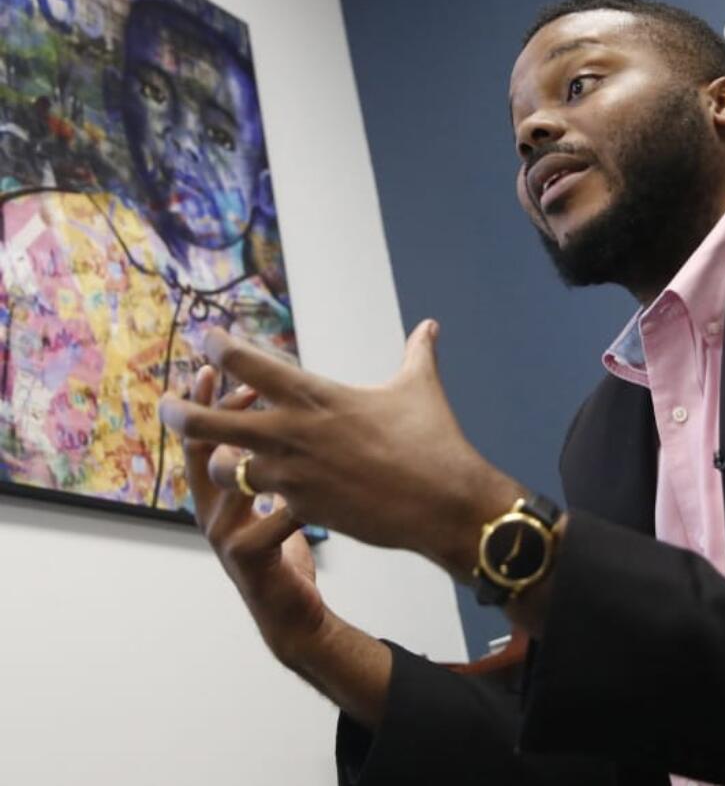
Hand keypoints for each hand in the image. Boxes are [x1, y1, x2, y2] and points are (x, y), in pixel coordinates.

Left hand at [160, 319, 520, 577]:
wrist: (444, 503)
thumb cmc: (434, 442)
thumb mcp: (420, 388)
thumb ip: (417, 353)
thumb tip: (429, 325)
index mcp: (316, 396)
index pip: (248, 364)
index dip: (220, 347)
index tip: (208, 339)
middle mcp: (294, 434)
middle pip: (210, 422)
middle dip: (182, 413)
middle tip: (168, 406)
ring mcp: (294, 476)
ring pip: (226, 469)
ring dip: (220, 462)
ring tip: (223, 459)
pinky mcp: (304, 510)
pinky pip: (262, 502)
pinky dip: (259, 496)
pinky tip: (263, 495)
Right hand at [184, 365, 326, 663]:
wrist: (296, 615)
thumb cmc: (287, 550)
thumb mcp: (277, 501)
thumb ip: (274, 464)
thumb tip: (286, 413)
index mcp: (218, 496)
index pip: (202, 439)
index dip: (204, 402)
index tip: (213, 365)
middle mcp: (212, 513)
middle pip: (203, 452)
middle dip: (209, 412)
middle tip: (226, 377)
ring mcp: (225, 537)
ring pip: (232, 481)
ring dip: (250, 449)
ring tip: (270, 419)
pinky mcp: (249, 558)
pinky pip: (270, 518)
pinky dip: (292, 499)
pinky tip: (311, 482)